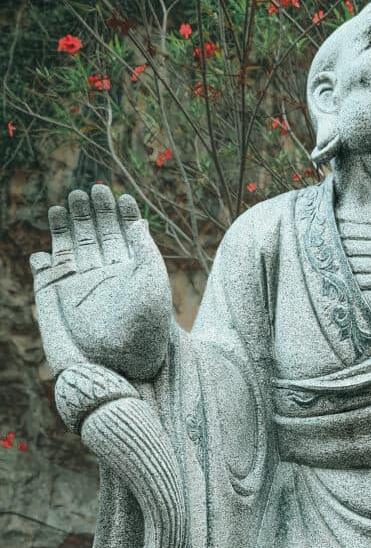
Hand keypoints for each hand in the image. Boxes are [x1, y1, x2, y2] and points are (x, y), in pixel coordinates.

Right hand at [30, 185, 172, 380]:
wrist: (130, 358)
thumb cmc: (150, 322)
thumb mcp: (153, 280)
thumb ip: (144, 249)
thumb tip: (138, 221)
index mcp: (129, 267)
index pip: (122, 232)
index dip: (120, 213)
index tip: (119, 194)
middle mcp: (104, 272)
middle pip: (95, 232)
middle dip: (92, 210)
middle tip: (88, 189)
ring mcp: (81, 283)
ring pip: (70, 246)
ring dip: (66, 225)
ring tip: (63, 203)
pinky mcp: (60, 298)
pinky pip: (46, 275)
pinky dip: (41, 263)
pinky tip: (42, 251)